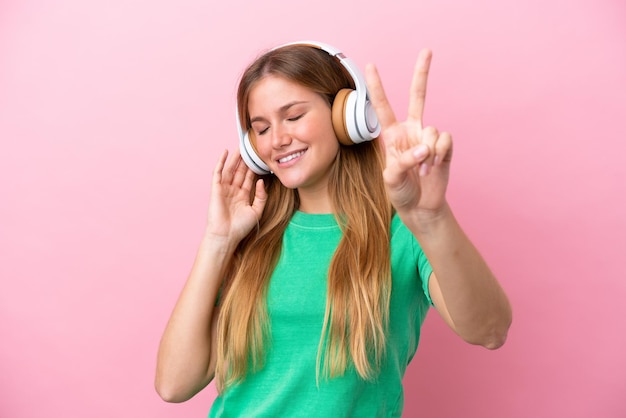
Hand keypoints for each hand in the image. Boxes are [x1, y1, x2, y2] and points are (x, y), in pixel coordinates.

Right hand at [205, 149, 266, 244]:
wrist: (226, 235)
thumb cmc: (240, 227)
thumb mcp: (256, 211)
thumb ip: (261, 196)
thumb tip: (261, 181)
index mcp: (243, 197)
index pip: (249, 179)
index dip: (254, 169)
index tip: (260, 158)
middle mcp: (233, 191)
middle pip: (240, 172)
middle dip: (245, 161)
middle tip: (250, 148)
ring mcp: (224, 189)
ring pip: (230, 170)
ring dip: (235, 159)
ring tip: (240, 147)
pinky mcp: (216, 189)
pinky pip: (218, 173)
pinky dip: (221, 162)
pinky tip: (225, 153)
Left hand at [365, 49, 451, 215]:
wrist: (421, 207)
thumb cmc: (400, 192)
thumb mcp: (391, 179)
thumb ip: (403, 162)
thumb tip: (423, 148)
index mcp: (393, 135)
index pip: (383, 106)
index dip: (377, 87)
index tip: (370, 65)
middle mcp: (411, 131)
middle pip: (418, 96)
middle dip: (422, 73)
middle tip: (427, 51)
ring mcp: (428, 137)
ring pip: (432, 130)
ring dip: (428, 153)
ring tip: (423, 169)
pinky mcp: (444, 147)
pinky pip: (444, 140)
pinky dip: (439, 155)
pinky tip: (435, 167)